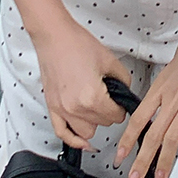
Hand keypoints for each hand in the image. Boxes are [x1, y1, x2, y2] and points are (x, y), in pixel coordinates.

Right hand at [34, 19, 131, 148]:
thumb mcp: (109, 60)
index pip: (116, 116)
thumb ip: (123, 80)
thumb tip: (125, 92)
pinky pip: (62, 133)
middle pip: (103, 124)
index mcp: (92, 97)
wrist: (54, 36)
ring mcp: (62, 109)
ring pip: (86, 133)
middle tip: (108, 99)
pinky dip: (73, 140)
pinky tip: (81, 141)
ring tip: (95, 110)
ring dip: (94, 123)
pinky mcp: (52, 106)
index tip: (119, 100)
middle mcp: (76, 107)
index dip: (121, 107)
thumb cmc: (76, 43)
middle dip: (109, 113)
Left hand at [114, 41, 177, 177]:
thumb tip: (153, 117)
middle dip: (140, 162)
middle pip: (151, 136)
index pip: (138, 120)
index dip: (127, 140)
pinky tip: (176, 163)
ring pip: (169, 140)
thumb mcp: (166, 75)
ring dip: (160, 164)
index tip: (119, 157)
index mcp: (157, 91)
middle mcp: (169, 101)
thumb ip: (159, 98)